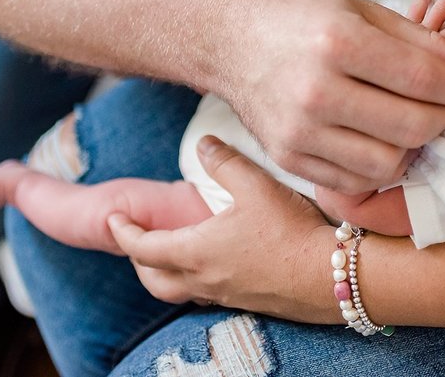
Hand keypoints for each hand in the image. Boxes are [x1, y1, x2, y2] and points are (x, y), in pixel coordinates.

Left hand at [108, 136, 337, 320]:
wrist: (333, 276)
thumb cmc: (291, 231)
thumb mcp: (255, 185)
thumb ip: (224, 161)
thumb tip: (203, 143)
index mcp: (196, 252)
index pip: (143, 247)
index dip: (124, 232)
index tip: (111, 219)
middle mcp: (205, 279)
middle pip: (154, 280)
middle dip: (138, 260)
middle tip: (135, 240)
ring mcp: (227, 295)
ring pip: (180, 291)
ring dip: (165, 274)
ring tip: (168, 255)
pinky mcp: (250, 302)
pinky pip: (208, 295)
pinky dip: (196, 281)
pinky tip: (214, 264)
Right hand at [218, 0, 444, 192]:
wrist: (227, 40)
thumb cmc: (298, 16)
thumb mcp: (358, 11)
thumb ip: (419, 41)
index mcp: (338, 43)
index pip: (424, 79)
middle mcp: (317, 91)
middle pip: (414, 127)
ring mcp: (299, 132)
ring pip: (389, 164)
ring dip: (413, 147)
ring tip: (411, 122)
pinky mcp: (288, 159)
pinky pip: (355, 181)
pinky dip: (378, 165)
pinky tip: (378, 138)